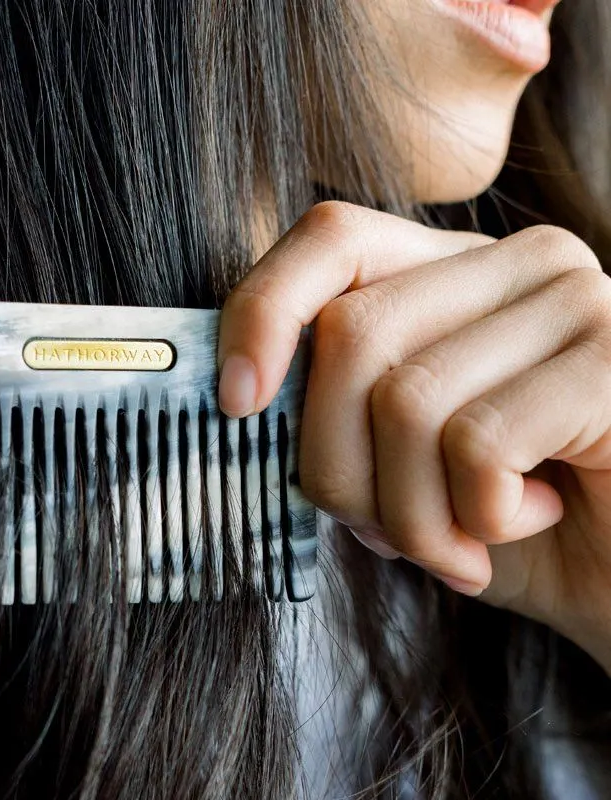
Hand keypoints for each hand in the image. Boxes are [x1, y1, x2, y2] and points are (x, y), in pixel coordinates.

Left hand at [218, 201, 610, 676]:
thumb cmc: (534, 540)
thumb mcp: (413, 480)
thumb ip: (344, 427)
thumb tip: (244, 401)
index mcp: (464, 277)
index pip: (333, 238)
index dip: (262, 311)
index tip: (234, 403)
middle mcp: (524, 264)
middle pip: (350, 336)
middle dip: (342, 471)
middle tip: (397, 538)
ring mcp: (578, 300)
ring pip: (405, 400)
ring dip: (415, 517)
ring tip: (466, 549)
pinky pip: (479, 442)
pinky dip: (481, 519)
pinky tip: (531, 523)